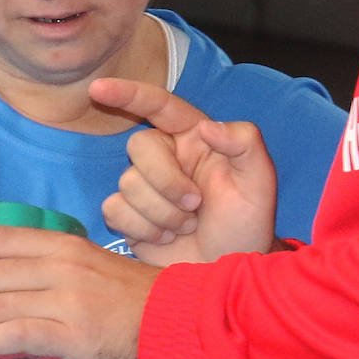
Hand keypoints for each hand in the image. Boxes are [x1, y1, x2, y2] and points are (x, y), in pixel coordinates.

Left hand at [0, 226, 158, 358]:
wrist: (181, 322)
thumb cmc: (138, 300)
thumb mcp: (95, 269)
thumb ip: (58, 270)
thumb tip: (15, 282)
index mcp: (65, 245)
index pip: (0, 238)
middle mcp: (60, 266)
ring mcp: (66, 300)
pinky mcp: (72, 334)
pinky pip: (17, 333)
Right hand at [90, 77, 278, 264]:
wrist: (229, 270)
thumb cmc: (246, 223)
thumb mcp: (260, 180)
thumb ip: (244, 141)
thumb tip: (206, 127)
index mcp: (194, 138)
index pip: (158, 105)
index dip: (128, 93)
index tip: (98, 87)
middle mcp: (166, 157)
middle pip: (140, 146)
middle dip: (167, 180)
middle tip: (196, 206)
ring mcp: (144, 187)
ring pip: (128, 183)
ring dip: (162, 212)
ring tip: (187, 226)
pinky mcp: (128, 216)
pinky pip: (115, 209)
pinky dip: (143, 227)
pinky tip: (166, 237)